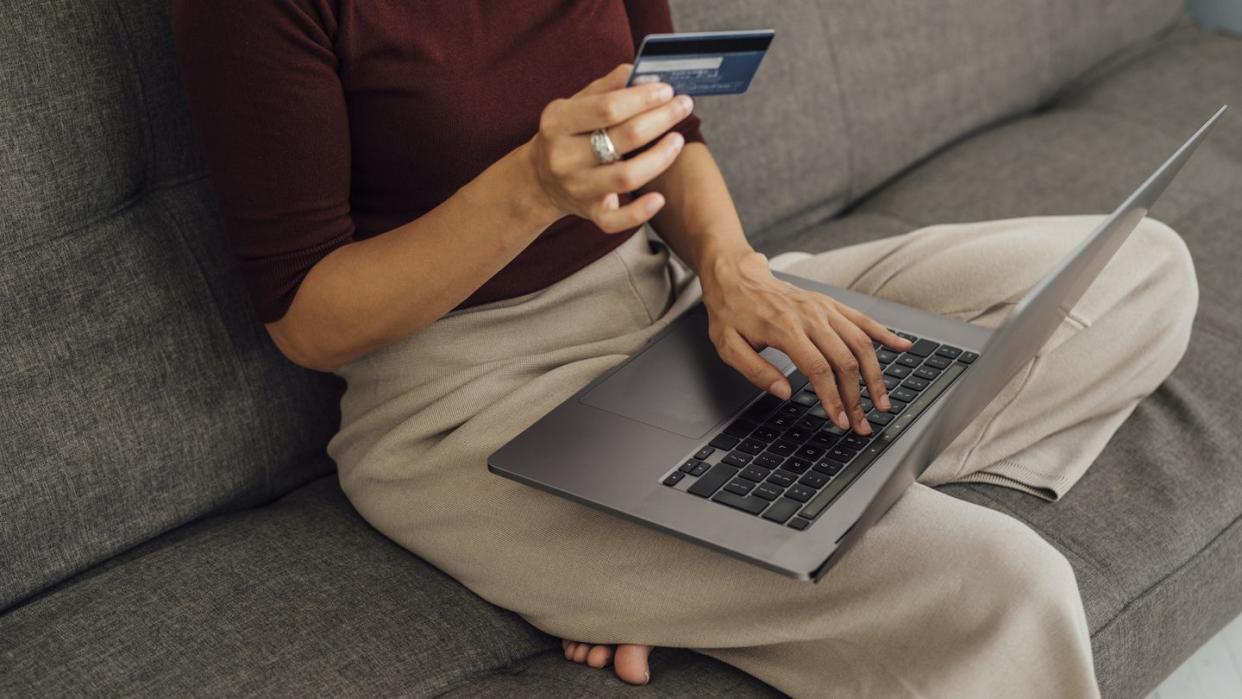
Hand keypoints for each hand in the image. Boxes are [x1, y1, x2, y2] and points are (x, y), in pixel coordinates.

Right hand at [525, 64, 692, 231]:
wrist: (539, 180)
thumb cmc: (567, 134)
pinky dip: (640, 213)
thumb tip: (642, 73)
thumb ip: (607, 87)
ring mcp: (577, 188)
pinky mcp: (589, 213)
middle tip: (683, 106)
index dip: (642, 98)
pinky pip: (616, 221)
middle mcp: (564, 157)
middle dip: (661, 119)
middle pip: (623, 137)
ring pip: (627, 177)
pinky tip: (659, 199)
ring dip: (660, 157)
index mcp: (558, 122)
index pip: (607, 108)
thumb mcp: (575, 104)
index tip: (667, 89)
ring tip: (678, 139)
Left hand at [702, 251, 912, 434]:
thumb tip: (784, 392)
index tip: (841, 421)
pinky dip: (885, 334)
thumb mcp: (728, 346)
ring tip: (882, 401)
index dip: (833, 398)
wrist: (736, 276)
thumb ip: (756, 371)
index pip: (819, 370)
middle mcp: (810, 317)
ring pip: (860, 343)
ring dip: (875, 375)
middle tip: (862, 423)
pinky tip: (902, 347)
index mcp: (785, 329)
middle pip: (845, 360)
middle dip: (858, 396)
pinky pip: (863, 319)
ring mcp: (824, 308)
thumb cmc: (731, 312)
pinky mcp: (830, 303)